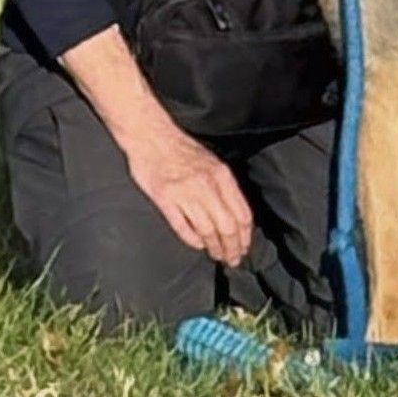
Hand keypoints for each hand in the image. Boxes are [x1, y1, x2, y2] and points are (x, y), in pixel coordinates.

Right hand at [124, 124, 253, 265]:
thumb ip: (224, 187)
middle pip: (227, 226)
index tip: (244, 248)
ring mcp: (185, 193)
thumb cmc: (181, 150)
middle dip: (232, 248)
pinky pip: (183, 227)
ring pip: (208, 230)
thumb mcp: (212, 163)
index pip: (242, 214)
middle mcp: (207, 185)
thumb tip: (235, 216)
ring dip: (214, 247)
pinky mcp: (165, 199)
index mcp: (222, 176)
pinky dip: (192, 240)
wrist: (151, 137)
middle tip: (232, 259)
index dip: (245, 236)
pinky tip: (197, 245)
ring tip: (217, 256)